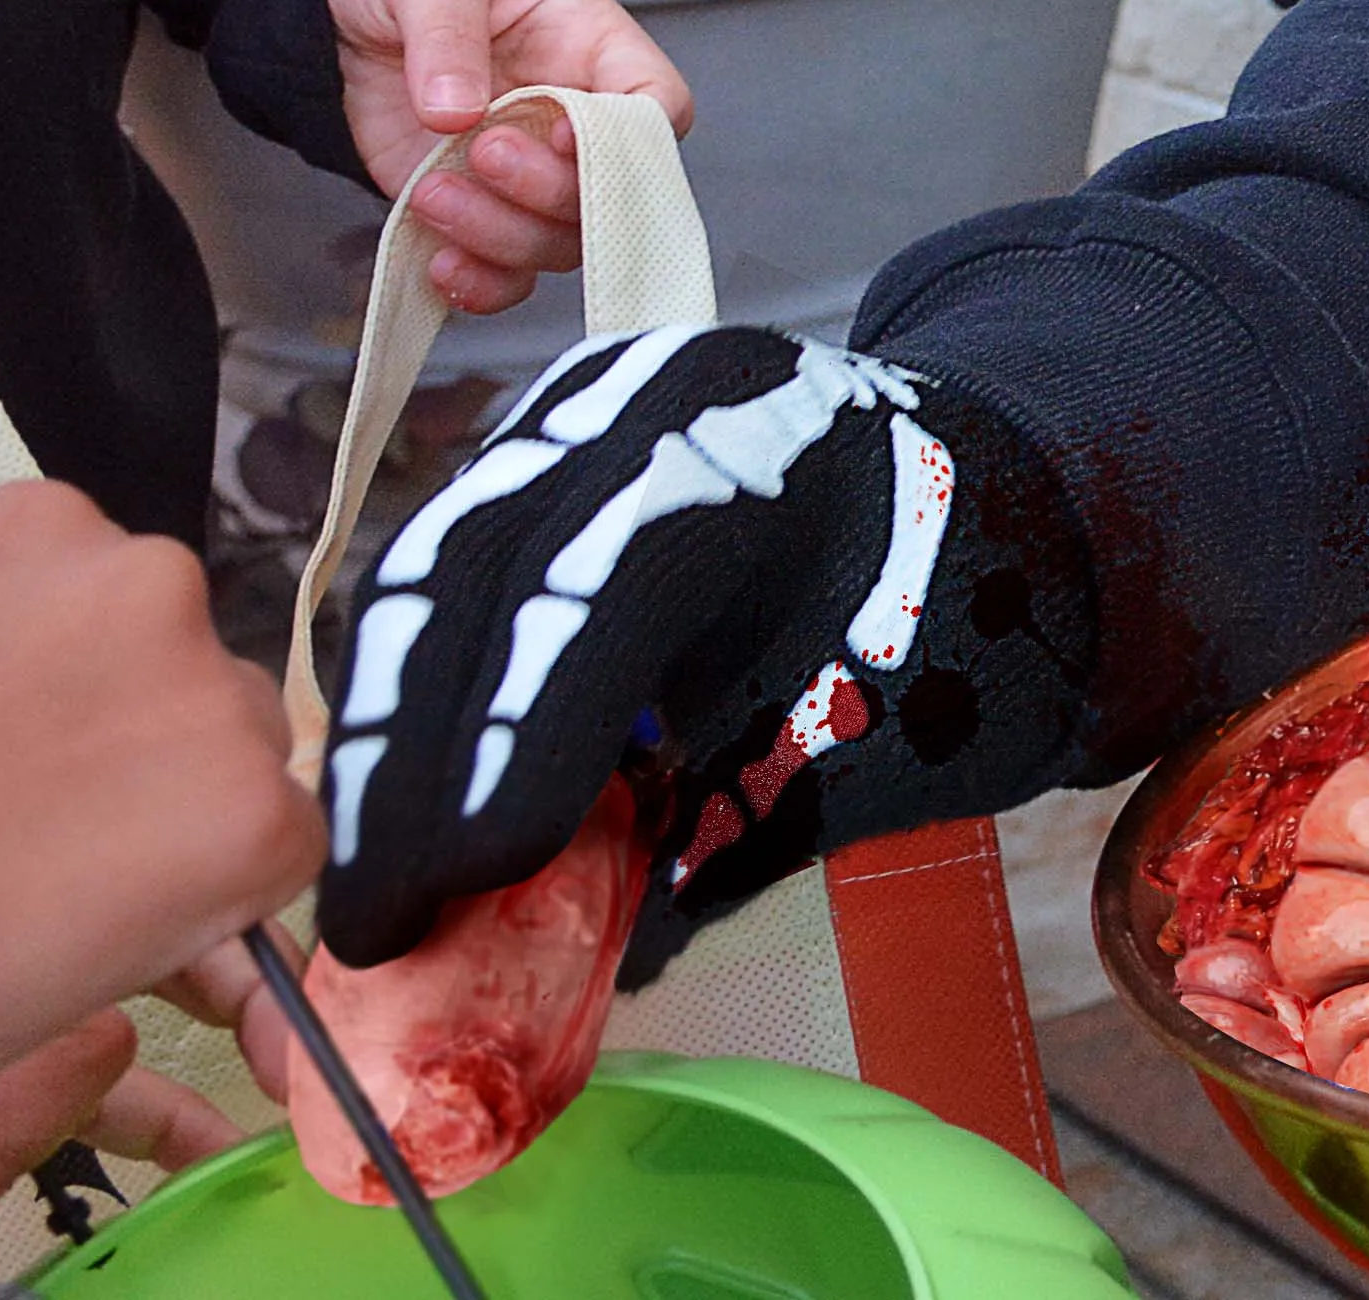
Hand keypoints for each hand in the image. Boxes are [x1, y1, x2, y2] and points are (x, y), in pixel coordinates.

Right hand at [0, 480, 320, 1138]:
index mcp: (41, 527)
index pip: (91, 611)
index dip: (53, 702)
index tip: (1, 763)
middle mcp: (148, 582)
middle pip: (174, 677)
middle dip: (124, 752)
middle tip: (28, 842)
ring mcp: (214, 695)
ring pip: (228, 765)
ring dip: (171, 825)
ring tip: (53, 901)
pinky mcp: (260, 817)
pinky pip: (266, 863)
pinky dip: (211, 906)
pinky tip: (108, 937)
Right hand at [319, 327, 1089, 970]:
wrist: (1002, 491)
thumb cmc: (964, 621)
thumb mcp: (879, 738)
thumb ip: (740, 835)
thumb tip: (605, 967)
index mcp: (765, 460)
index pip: (595, 601)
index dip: (510, 750)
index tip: (454, 888)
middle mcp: (654, 400)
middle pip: (470, 576)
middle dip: (402, 765)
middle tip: (368, 927)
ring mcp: (586, 403)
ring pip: (434, 569)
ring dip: (383, 737)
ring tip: (367, 888)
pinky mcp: (544, 438)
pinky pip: (451, 564)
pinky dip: (416, 689)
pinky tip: (399, 802)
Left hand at [326, 0, 689, 314]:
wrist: (337, 0)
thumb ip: (446, 32)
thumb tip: (455, 108)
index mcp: (590, 46)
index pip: (658, 107)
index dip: (629, 140)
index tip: (557, 129)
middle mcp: (570, 120)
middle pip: (609, 194)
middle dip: (547, 191)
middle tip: (482, 152)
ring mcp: (522, 173)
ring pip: (555, 243)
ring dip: (500, 238)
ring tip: (431, 193)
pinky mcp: (473, 207)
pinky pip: (501, 271)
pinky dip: (478, 283)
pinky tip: (435, 262)